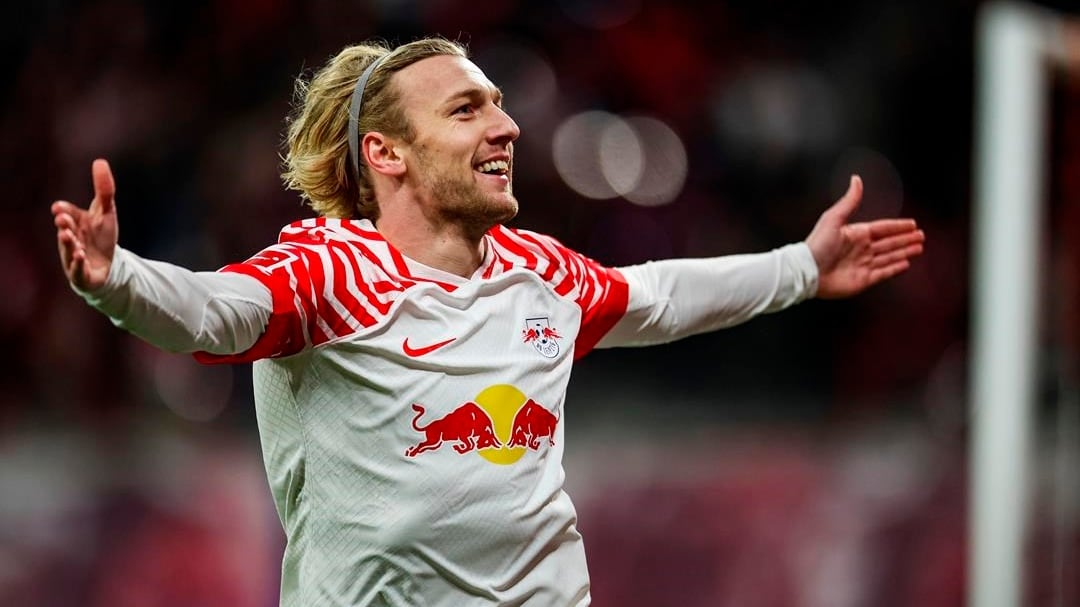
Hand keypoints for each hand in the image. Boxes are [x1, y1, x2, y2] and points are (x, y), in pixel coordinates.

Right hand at [52, 159, 117, 290]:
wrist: (107, 265)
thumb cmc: (102, 237)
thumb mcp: (106, 211)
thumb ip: (104, 189)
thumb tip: (100, 161)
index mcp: (75, 223)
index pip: (67, 214)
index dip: (64, 211)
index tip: (59, 208)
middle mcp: (71, 239)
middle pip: (66, 231)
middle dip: (64, 225)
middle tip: (63, 220)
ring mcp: (74, 257)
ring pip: (68, 250)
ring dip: (68, 244)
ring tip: (69, 236)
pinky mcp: (82, 274)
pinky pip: (77, 271)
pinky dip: (77, 264)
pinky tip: (80, 257)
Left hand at [805, 175, 924, 298]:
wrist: (807, 271)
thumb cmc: (817, 244)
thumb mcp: (834, 218)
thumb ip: (849, 201)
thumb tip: (856, 179)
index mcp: (856, 234)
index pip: (883, 228)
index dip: (898, 226)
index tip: (913, 224)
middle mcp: (861, 249)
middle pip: (889, 243)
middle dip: (905, 239)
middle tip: (921, 236)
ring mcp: (863, 265)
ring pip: (889, 257)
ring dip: (904, 252)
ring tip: (919, 248)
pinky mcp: (863, 280)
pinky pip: (883, 273)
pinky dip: (895, 268)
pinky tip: (906, 264)